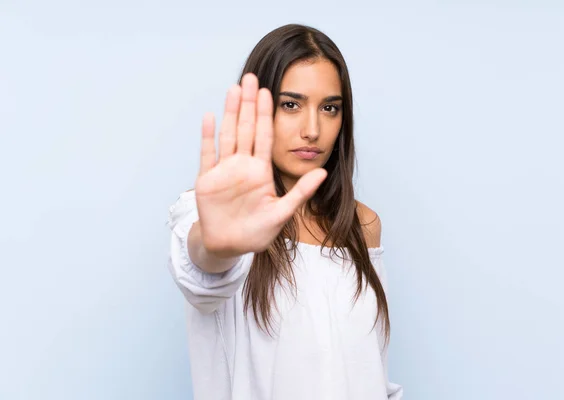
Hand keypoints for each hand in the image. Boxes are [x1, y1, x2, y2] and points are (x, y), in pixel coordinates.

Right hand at [193, 73, 326, 255]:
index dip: (265, 114)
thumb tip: (323, 172)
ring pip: (228, 134)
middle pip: (246, 128)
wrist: (230, 246)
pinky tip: (209, 117)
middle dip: (248, 104)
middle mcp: (243, 165)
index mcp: (261, 171)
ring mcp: (224, 170)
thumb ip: (301, 192)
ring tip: (232, 89)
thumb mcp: (282, 212)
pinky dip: (208, 136)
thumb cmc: (257, 232)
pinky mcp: (207, 180)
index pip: (265, 136)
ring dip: (229, 112)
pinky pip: (207, 154)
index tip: (268, 92)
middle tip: (250, 77)